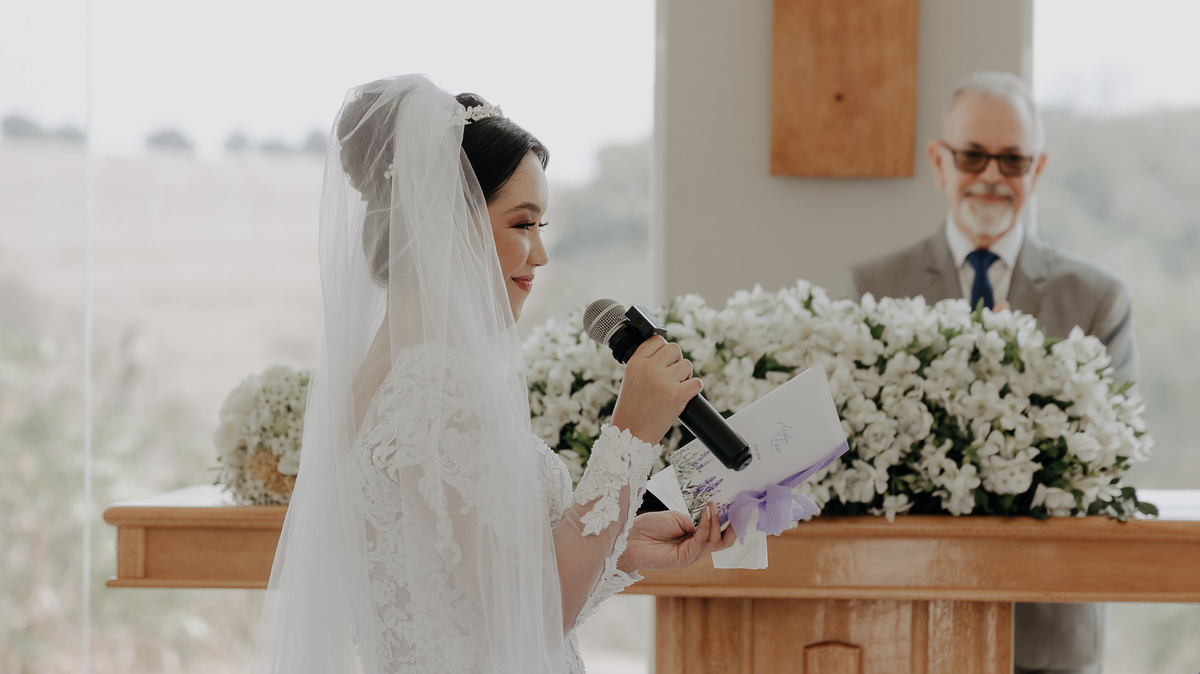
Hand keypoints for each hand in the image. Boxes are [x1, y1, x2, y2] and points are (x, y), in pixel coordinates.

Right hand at [610, 336, 702, 444]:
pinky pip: (696, 383)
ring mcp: (664, 381)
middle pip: (675, 349)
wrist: (632, 433)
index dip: (663, 350)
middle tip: (671, 376)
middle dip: (676, 361)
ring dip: (685, 375)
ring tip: (675, 387)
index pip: (656, 340)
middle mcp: (649, 369)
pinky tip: (684, 395)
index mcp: (635, 363)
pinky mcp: (677, 395)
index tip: (663, 360)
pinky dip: (694, 389)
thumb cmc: (632, 408)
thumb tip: (668, 351)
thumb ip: (646, 363)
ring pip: (687, 365)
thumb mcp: (631, 378)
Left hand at [616, 503, 734, 573]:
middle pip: (723, 541)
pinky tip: (706, 514)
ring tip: (713, 507)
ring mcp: (692, 554)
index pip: (718, 532)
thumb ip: (695, 521)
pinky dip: (707, 527)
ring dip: (716, 522)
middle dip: (731, 526)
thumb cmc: (649, 527)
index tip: (734, 506)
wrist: (630, 539)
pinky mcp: (685, 559)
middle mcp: (695, 547)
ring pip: (715, 542)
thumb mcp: (677, 518)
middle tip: (734, 510)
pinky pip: (702, 542)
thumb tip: (710, 517)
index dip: (727, 521)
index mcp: (694, 537)